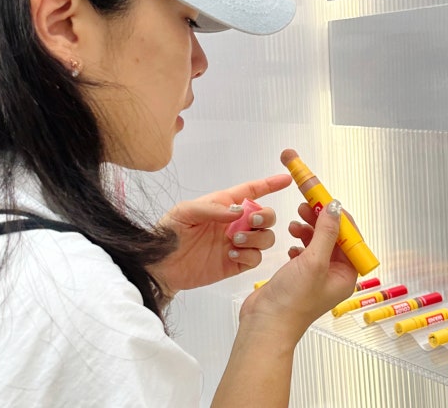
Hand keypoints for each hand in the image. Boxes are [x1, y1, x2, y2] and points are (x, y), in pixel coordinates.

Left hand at [150, 173, 291, 293]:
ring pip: (266, 237)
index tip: (287, 180)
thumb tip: (238, 211)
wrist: (160, 266)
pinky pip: (255, 258)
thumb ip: (212, 208)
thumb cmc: (169, 232)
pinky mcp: (236, 264)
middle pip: (266, 215)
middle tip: (249, 220)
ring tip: (234, 241)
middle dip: (265, 215)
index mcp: (224, 205)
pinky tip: (231, 254)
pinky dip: (249, 255)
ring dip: (257, 236)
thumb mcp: (185, 211)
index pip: (252, 191)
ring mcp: (237, 244)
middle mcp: (235, 223)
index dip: (270, 184)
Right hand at [237, 149, 358, 344]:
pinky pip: (304, 251)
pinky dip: (298, 242)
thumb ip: (326, 233)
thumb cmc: (292, 302)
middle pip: (333, 238)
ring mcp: (316, 275)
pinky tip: (290, 243)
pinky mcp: (299, 275)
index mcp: (345, 275)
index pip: (350, 238)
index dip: (339, 218)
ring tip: (294, 223)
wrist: (265, 324)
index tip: (326, 200)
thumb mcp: (314, 261)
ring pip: (317, 242)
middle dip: (321, 220)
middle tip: (307, 205)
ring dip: (307, 229)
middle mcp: (333, 275)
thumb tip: (335, 208)